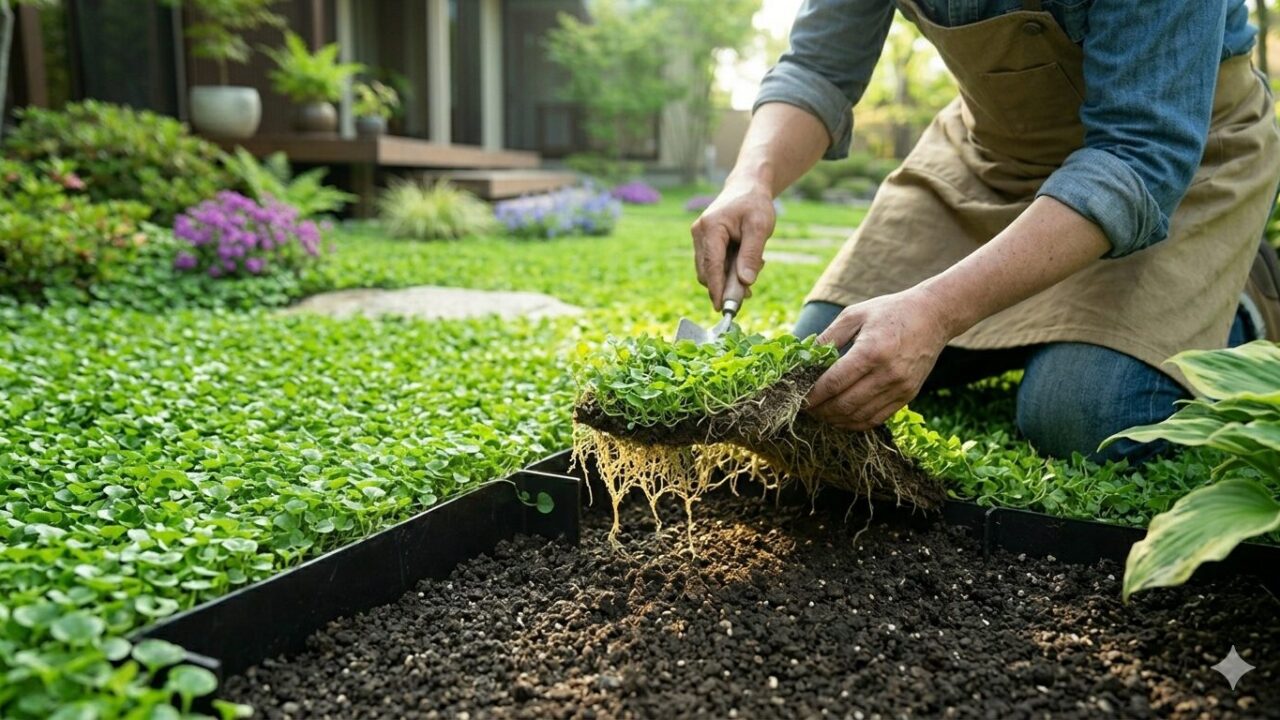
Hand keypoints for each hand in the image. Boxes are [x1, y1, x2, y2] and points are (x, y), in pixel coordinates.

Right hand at [690, 181, 774, 309]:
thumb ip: (751, 254)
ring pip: (708, 270)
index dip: (716, 289)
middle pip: (706, 271)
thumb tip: (745, 282)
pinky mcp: (703, 241)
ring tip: (751, 273)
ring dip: (727, 279)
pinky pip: (712, 263)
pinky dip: (726, 270)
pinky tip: (743, 266)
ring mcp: (699, 237)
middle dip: (724, 286)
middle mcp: (699, 233)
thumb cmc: (755, 204)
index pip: (711, 265)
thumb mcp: (760, 227)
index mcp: (711, 228)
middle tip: (748, 293)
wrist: (747, 186)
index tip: (723, 308)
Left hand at [806, 287, 954, 430]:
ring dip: (835, 419)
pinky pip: (877, 418)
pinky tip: (842, 416)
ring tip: (821, 413)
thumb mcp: (855, 314)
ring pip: (859, 417)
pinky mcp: (908, 396)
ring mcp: (900, 388)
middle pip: (844, 405)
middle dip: (820, 411)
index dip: (812, 395)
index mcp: (870, 351)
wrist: (934, 316)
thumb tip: (803, 358)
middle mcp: (887, 374)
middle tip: (805, 408)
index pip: (833, 383)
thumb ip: (828, 337)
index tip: (797, 398)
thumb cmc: (890, 311)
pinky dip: (855, 422)